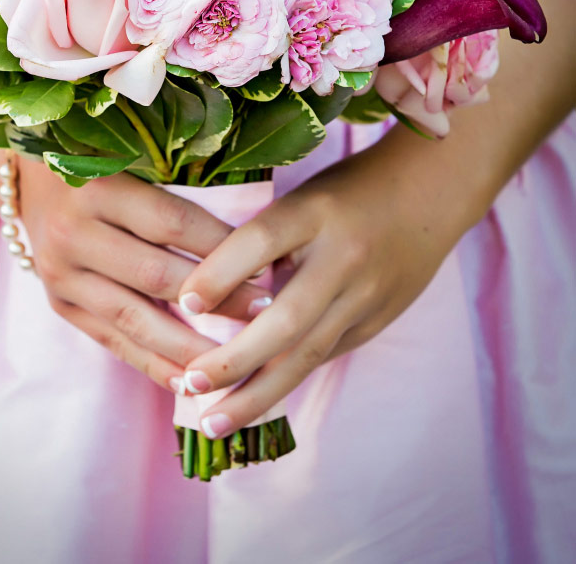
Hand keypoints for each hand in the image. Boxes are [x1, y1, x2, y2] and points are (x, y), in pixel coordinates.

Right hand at [17, 161, 272, 390]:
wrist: (28, 179)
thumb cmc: (99, 161)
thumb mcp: (130, 157)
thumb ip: (177, 186)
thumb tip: (250, 234)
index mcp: (97, 187)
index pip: (171, 223)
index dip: (221, 246)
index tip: (266, 265)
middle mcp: (73, 232)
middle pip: (156, 275)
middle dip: (217, 300)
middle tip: (266, 314)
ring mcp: (61, 274)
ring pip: (134, 319)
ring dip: (189, 345)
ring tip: (236, 361)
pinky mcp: (60, 304)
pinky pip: (113, 342)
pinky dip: (154, 364)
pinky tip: (190, 382)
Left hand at [173, 129, 475, 437]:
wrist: (430, 190)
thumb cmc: (348, 190)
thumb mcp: (304, 195)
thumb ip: (264, 237)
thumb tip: (204, 290)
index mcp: (315, 211)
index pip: (261, 241)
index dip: (219, 273)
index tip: (183, 304)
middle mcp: (343, 257)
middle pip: (286, 318)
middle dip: (234, 359)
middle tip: (191, 383)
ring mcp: (365, 295)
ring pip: (307, 353)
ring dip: (257, 393)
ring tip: (214, 422)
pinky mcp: (377, 321)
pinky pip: (324, 356)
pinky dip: (286, 380)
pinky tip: (253, 403)